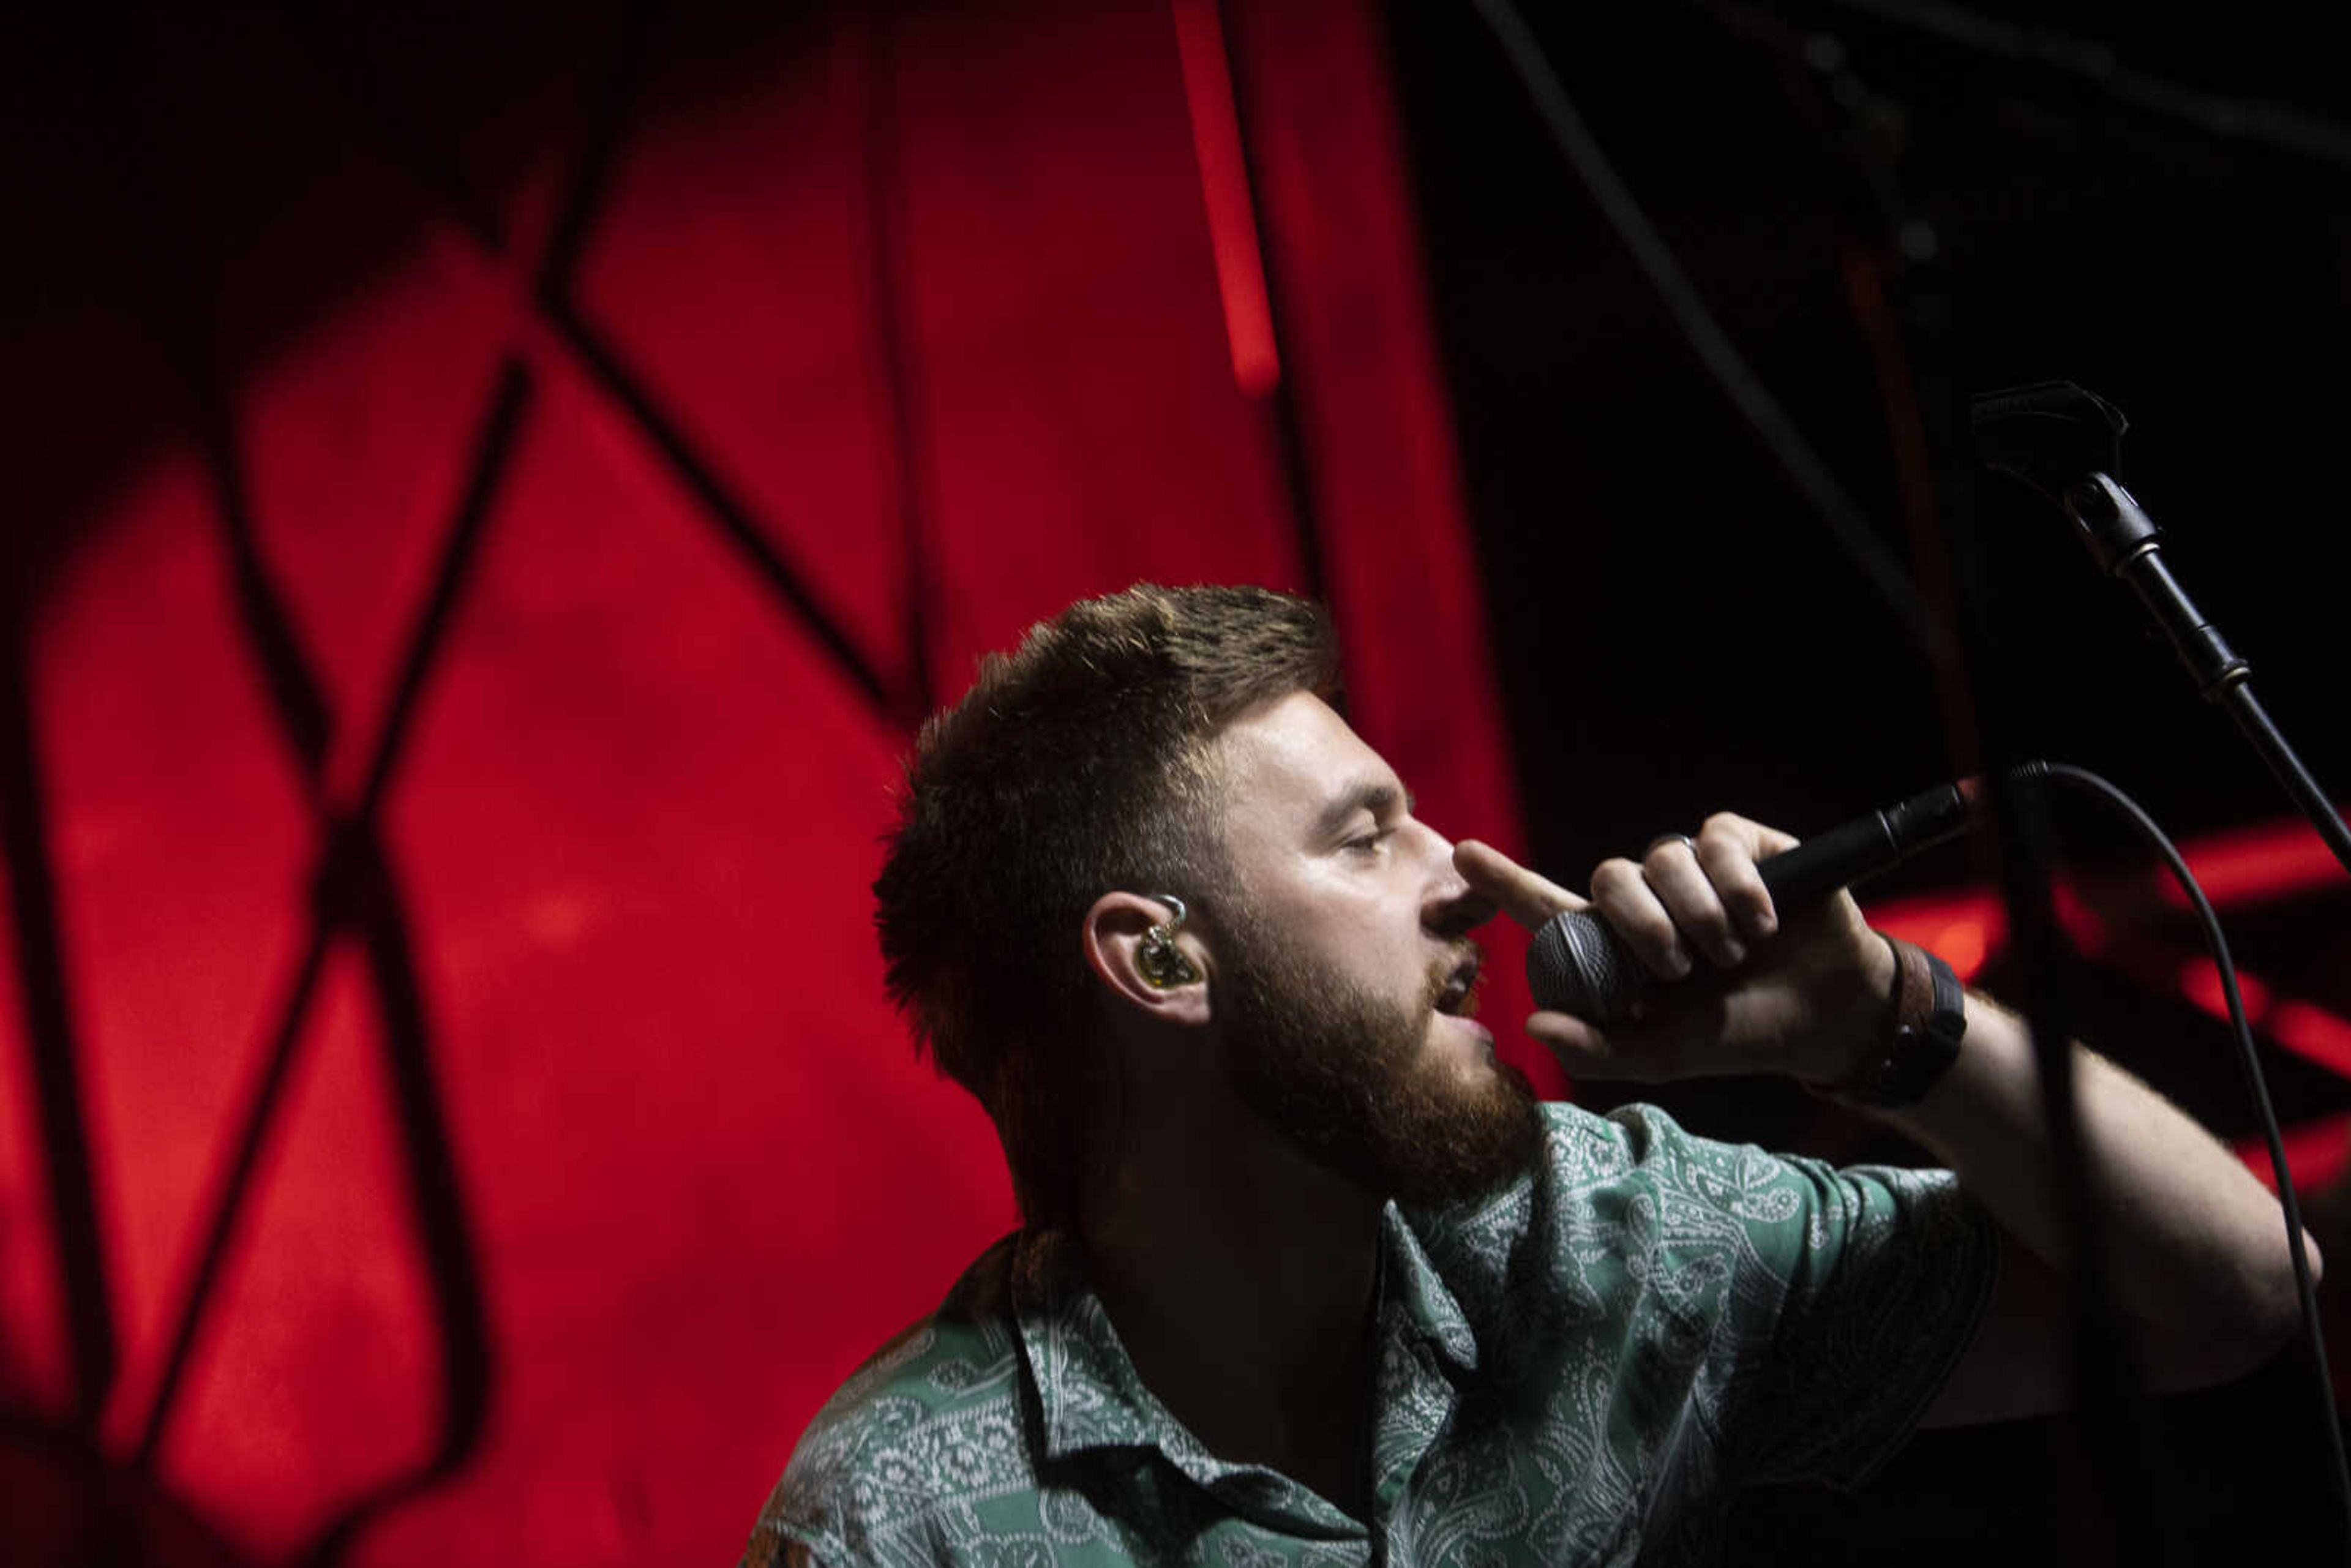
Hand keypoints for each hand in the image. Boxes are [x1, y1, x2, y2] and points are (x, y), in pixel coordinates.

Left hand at [1456, 814, 1893, 1084]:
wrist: (1824, 1017)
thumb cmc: (1738, 1034)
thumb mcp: (1666, 1055)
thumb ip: (1599, 1048)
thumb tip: (1532, 1025)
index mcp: (1616, 948)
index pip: (1549, 909)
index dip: (1504, 881)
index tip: (1462, 854)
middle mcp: (1648, 901)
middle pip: (1610, 878)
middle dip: (1642, 926)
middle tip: (1681, 970)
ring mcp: (1692, 871)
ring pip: (1662, 857)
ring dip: (1698, 914)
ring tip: (1735, 953)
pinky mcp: (1740, 846)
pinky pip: (1715, 841)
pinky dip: (1738, 888)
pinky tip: (1765, 922)